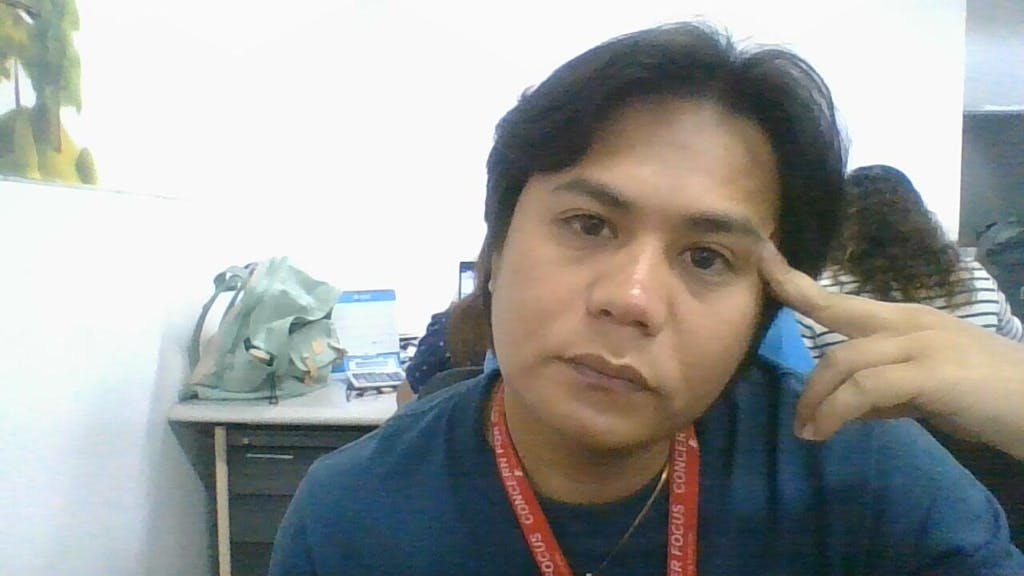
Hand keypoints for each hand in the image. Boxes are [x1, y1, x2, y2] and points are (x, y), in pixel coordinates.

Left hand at [758, 242, 1023, 459]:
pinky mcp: (931, 372)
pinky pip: (865, 389)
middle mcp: (911, 321)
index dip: (797, 282)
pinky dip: (837, 411)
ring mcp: (922, 342)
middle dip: (795, 332)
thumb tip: (846, 409)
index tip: (763, 264)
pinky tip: (826, 431)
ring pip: (843, 361)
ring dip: (816, 399)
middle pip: (834, 315)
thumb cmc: (992, 399)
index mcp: (908, 320)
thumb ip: (887, 393)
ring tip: (807, 431)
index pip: (842, 298)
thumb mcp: (929, 392)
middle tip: (782, 393)